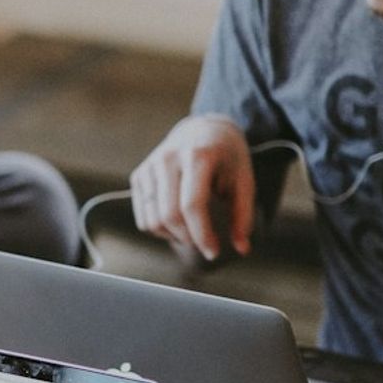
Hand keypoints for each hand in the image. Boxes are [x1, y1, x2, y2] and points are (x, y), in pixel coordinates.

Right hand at [130, 115, 256, 259]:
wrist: (202, 130)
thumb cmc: (227, 157)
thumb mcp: (244, 180)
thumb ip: (242, 215)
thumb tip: (242, 248)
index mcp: (198, 156)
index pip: (192, 205)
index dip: (202, 234)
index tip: (213, 252)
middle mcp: (168, 159)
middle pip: (169, 215)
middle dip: (187, 238)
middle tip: (203, 243)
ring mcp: (149, 166)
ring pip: (152, 219)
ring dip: (172, 236)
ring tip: (190, 233)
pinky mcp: (139, 175)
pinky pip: (143, 215)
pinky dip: (158, 228)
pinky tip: (176, 224)